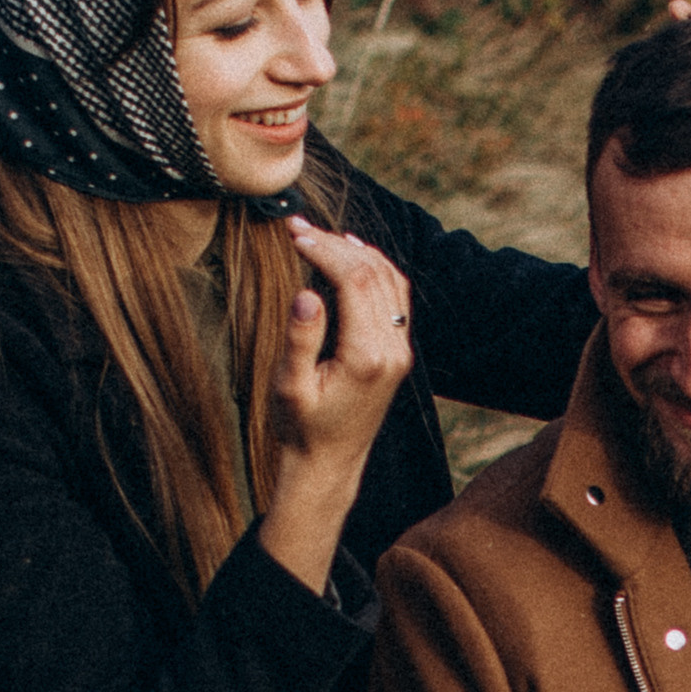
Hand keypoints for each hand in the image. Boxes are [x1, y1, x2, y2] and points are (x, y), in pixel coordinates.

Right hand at [260, 222, 414, 591]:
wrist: (328, 464)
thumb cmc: (301, 428)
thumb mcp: (289, 387)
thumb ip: (300, 339)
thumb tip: (308, 293)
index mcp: (366, 357)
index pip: (353, 281)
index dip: (324, 249)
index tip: (294, 233)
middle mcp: (393, 351)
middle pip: (373, 274)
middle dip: (336, 245)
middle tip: (299, 227)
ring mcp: (401, 352)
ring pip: (390, 281)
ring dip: (357, 252)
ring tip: (321, 235)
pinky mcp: (399, 354)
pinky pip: (396, 298)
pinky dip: (375, 270)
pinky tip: (352, 255)